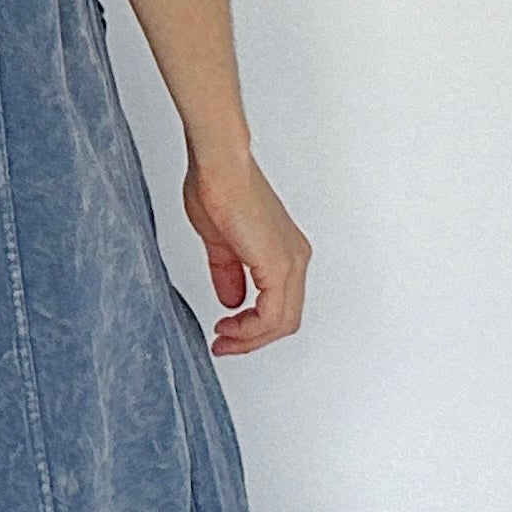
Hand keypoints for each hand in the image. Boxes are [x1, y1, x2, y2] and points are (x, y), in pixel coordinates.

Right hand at [182, 150, 309, 352]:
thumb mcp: (220, 243)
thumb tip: (231, 300)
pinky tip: (229, 327)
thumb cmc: (216, 188)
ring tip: (223, 339)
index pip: (279, 306)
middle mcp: (295, 259)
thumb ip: (228, 274)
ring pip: (282, 322)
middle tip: (224, 344)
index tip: (225, 333)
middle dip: (252, 339)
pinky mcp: (278, 264)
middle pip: (285, 320)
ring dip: (250, 338)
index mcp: (284, 252)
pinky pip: (272, 313)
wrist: (218, 166)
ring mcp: (290, 262)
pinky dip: (250, 328)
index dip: (253, 327)